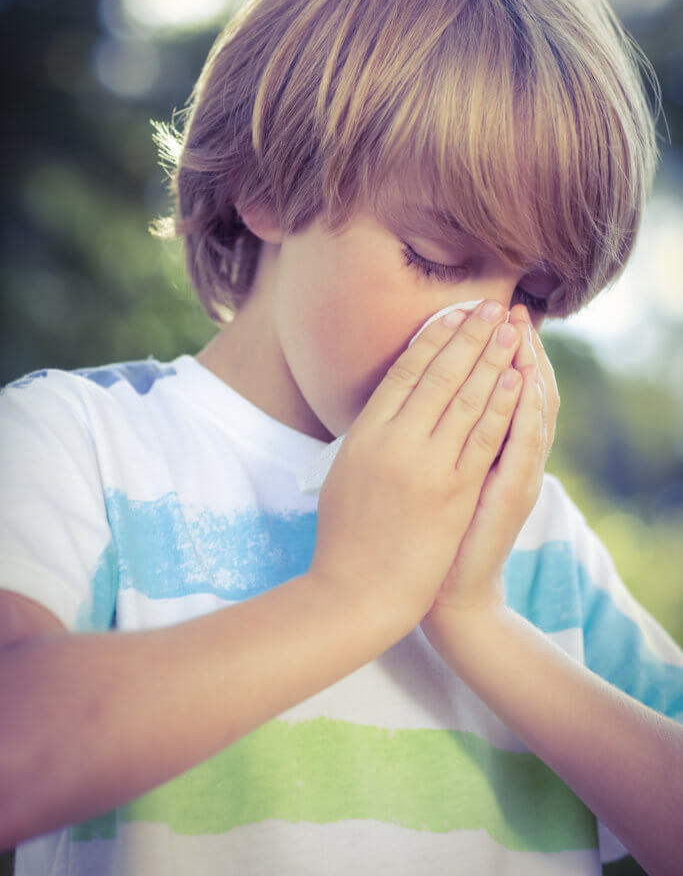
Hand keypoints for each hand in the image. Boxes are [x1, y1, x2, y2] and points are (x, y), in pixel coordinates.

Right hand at [309, 300, 523, 633]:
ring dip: (493, 358)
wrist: (360, 590)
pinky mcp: (456, 490)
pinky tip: (515, 378)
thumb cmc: (346, 533)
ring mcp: (428, 465)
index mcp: (364, 434)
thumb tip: (393, 396)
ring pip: (467, 397)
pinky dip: (502, 403)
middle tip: (491, 307)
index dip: (432, 339)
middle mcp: (395, 441)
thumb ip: (370, 433)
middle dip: (470, 336)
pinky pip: (485, 436)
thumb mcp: (344, 472)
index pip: (403, 372)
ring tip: (511, 330)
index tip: (452, 314)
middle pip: (440, 374)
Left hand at [421, 304, 559, 630]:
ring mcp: (517, 474)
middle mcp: (511, 457)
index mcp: (490, 449)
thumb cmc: (434, 537)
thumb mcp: (441, 479)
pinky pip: (525, 445)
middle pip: (522, 387)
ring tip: (519, 328)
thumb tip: (418, 394)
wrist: (452, 595)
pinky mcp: (512, 495)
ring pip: (533, 409)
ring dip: (526, 366)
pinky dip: (525, 412)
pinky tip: (523, 382)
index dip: (496, 349)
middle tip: (508, 305)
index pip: (501, 386)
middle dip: (513, 345)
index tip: (483, 311)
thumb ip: (443, 438)